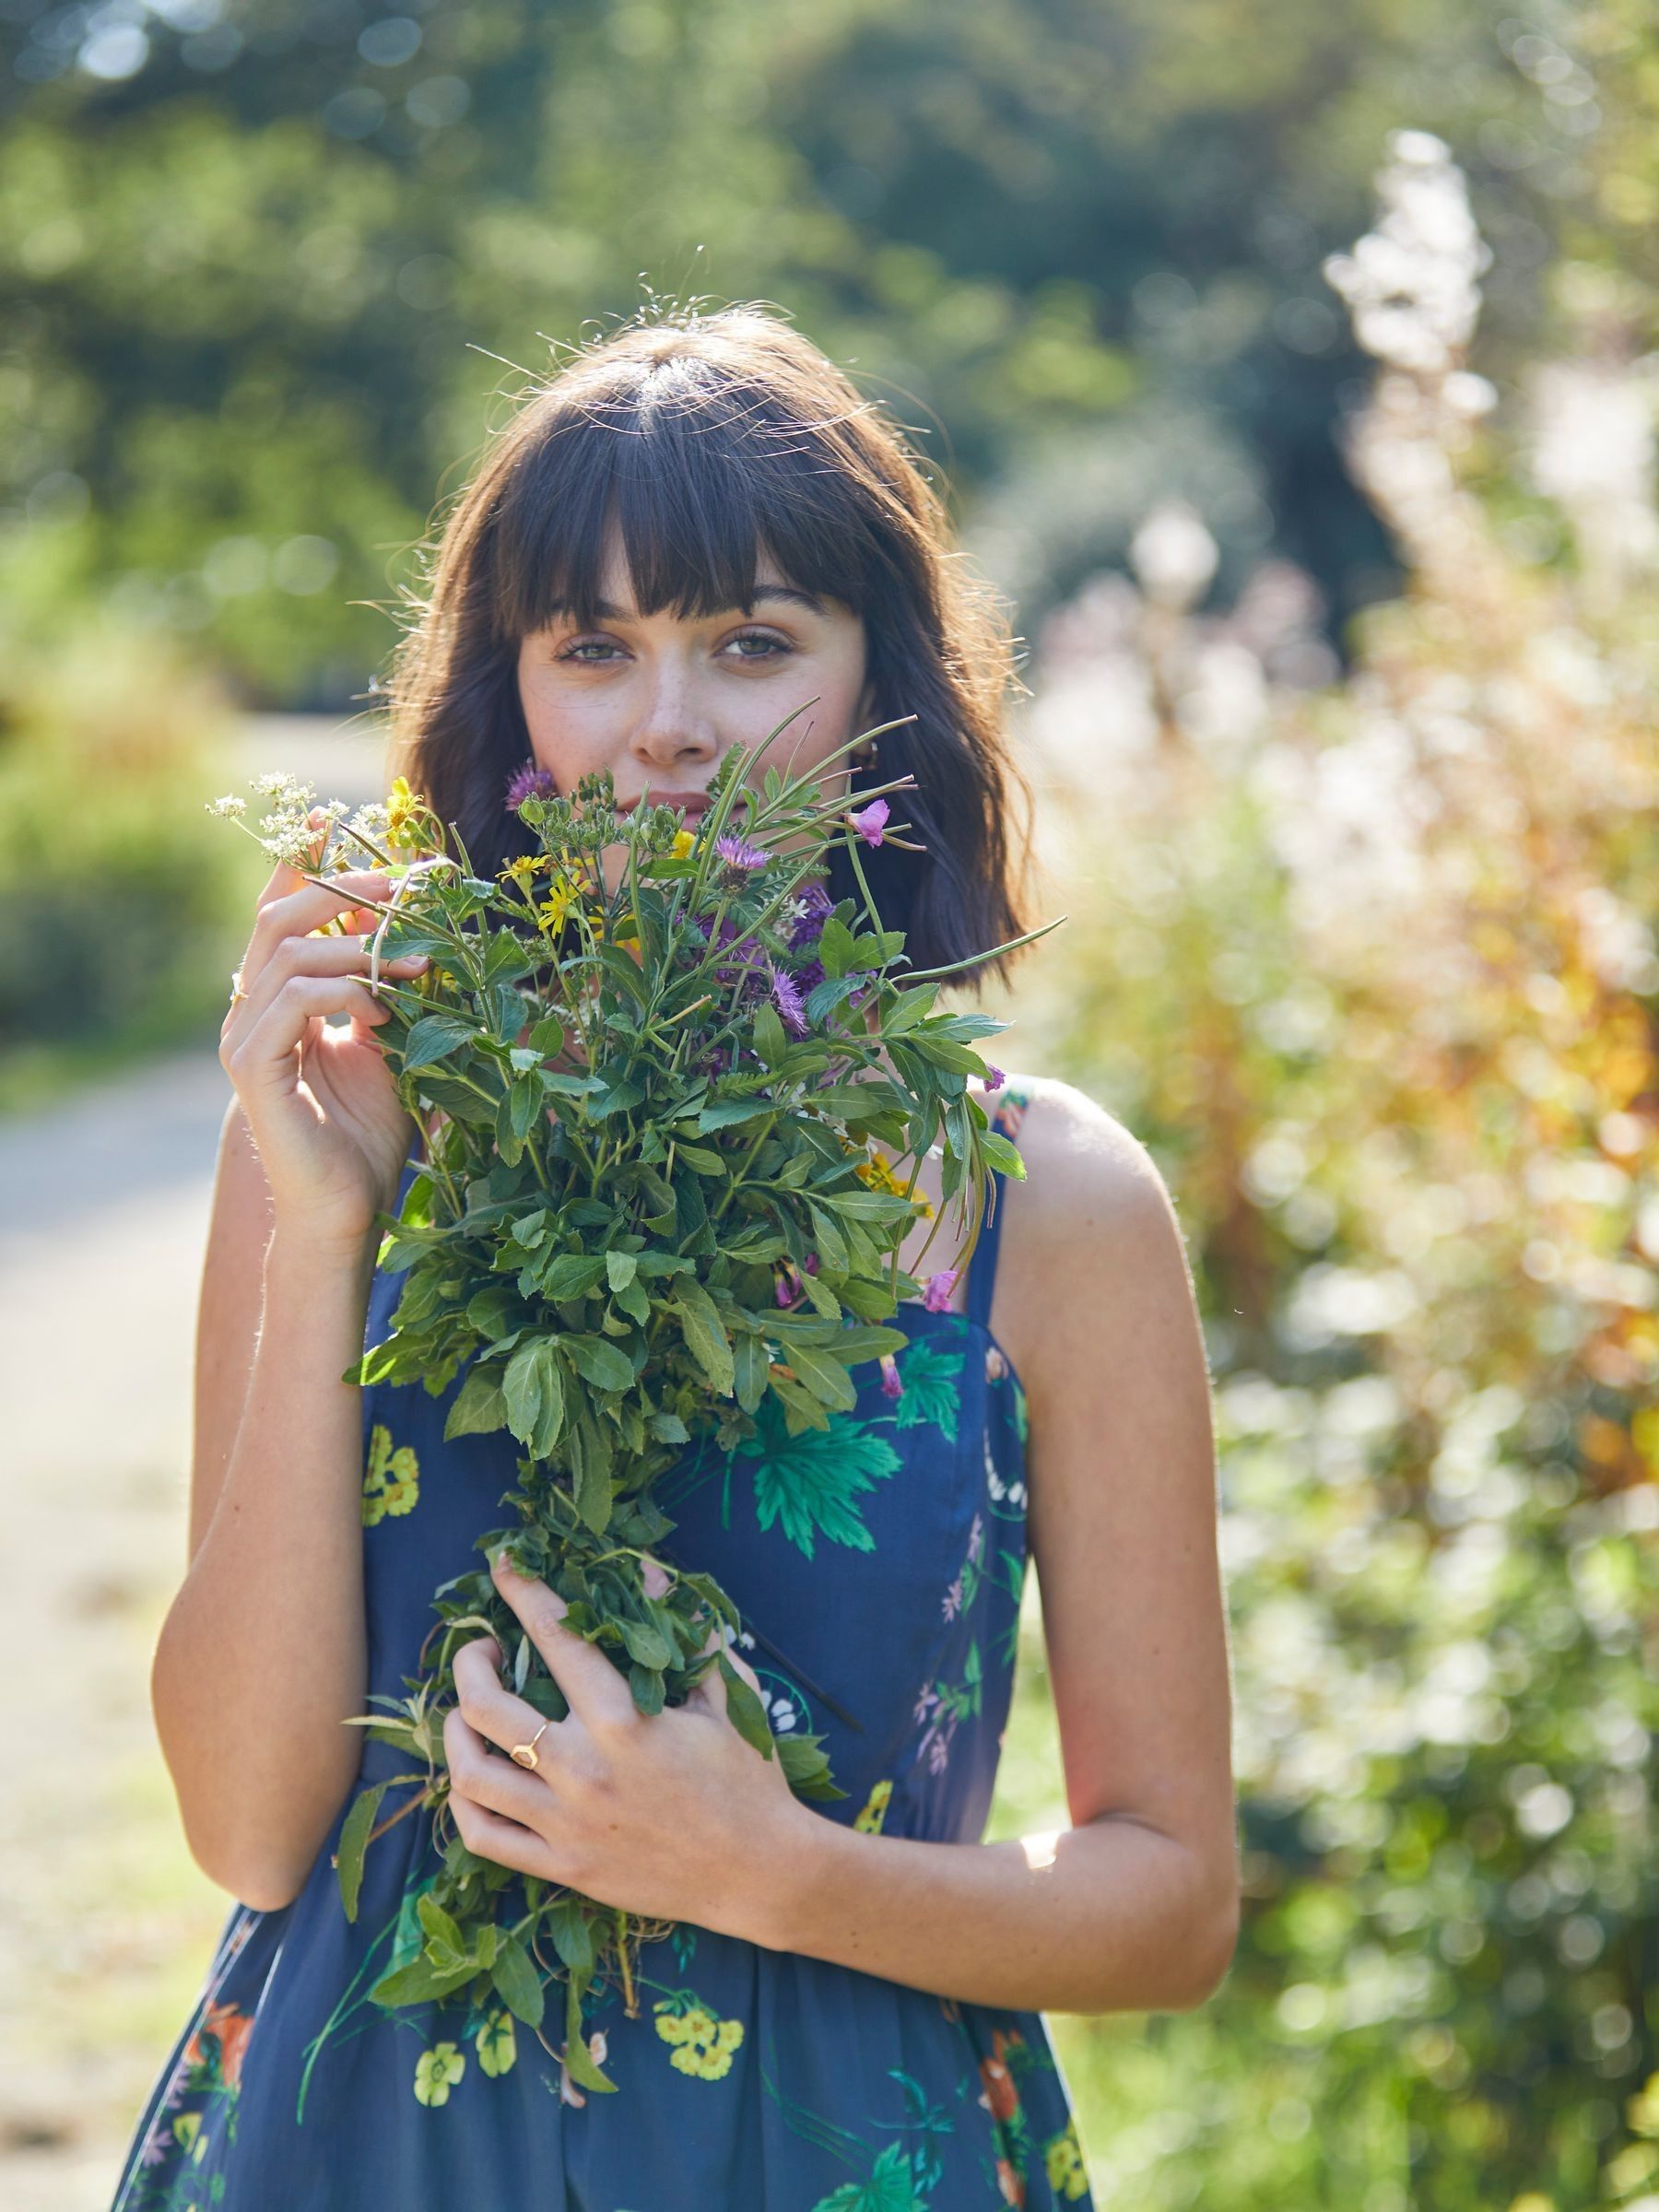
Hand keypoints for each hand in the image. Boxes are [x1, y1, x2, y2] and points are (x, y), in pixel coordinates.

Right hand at [220, 811, 430, 1249]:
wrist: (350, 1209)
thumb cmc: (374, 1133)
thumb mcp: (394, 1042)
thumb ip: (391, 987)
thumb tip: (419, 926)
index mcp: (277, 1001)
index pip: (280, 914)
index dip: (302, 864)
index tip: (334, 819)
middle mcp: (250, 1012)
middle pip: (279, 919)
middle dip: (344, 891)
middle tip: (407, 884)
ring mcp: (244, 1039)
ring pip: (288, 954)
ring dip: (360, 945)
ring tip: (418, 960)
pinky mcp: (252, 1069)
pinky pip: (292, 1001)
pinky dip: (344, 990)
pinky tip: (385, 1007)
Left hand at [441, 1552, 809, 1944]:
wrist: (759, 1873)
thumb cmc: (749, 1780)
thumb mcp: (727, 1697)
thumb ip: (685, 1632)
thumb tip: (648, 1574)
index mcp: (624, 1722)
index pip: (556, 1638)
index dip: (524, 1592)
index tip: (503, 1565)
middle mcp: (582, 1771)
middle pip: (487, 1705)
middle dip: (471, 1662)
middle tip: (483, 1649)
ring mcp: (565, 1824)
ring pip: (471, 1773)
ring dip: (455, 1729)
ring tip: (467, 1709)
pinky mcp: (561, 1867)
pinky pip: (483, 1836)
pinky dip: (463, 1801)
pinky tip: (472, 1775)